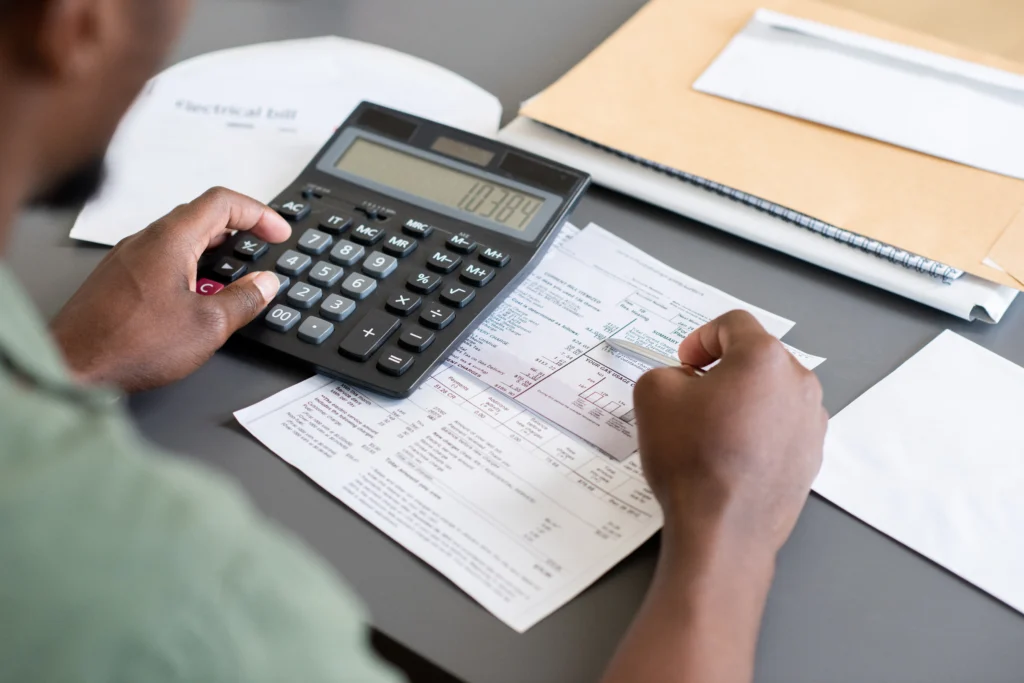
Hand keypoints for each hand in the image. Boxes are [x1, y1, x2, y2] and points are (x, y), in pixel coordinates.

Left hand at [52, 187, 290, 392]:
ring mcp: (127, 259)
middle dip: (239, 228)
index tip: (278, 231)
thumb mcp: (207, 325)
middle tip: (263, 246)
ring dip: (214, 250)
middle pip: (201, 216)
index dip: (258, 213)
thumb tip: (264, 284)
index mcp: (169, 240)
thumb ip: (243, 299)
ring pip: (180, 238)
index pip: (222, 202)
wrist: (72, 368)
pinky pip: (162, 259)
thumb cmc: (129, 345)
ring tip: (236, 275)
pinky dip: (190, 266)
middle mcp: (145, 241)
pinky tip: (199, 296)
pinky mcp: (118, 280)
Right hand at [633, 310, 826, 557]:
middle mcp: (798, 384)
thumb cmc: (694, 462)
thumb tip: (681, 381)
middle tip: (692, 393)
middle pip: (757, 358)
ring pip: (770, 394)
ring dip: (741, 401)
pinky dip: (756, 431)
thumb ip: (665, 371)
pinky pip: (780, 427)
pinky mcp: (811, 456)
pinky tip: (728, 454)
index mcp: (764, 359)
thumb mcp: (653, 396)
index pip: (733, 324)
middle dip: (722, 370)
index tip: (685, 360)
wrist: (723, 528)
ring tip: (708, 429)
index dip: (701, 337)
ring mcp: (811, 422)